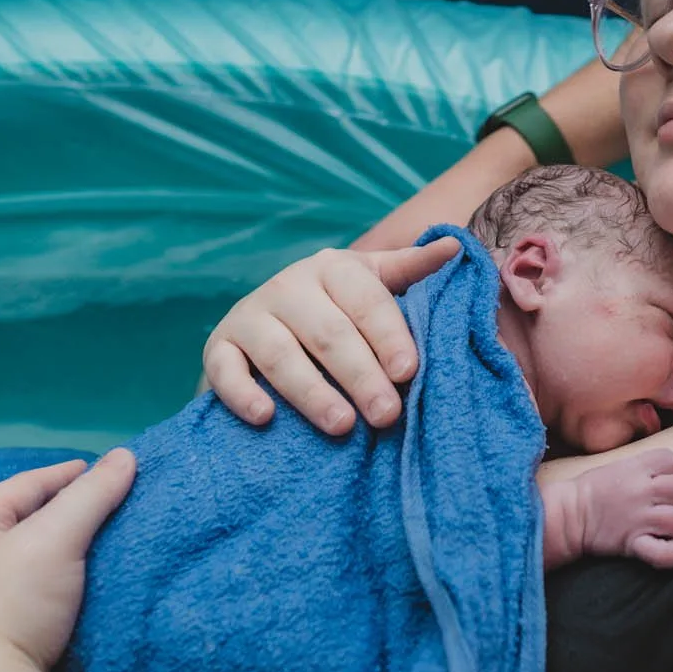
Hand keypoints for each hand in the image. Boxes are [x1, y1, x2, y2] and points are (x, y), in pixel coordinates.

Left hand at [0, 450, 137, 671]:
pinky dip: (36, 591)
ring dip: (43, 556)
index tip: (99, 472)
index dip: (65, 475)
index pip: (24, 485)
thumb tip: (124, 455)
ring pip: (10, 565)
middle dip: (53, 514)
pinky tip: (55, 603)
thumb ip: (92, 495)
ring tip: (82, 556)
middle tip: (96, 511)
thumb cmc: (12, 605)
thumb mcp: (57, 539)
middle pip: (13, 523)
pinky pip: (10, 601)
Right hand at [201, 239, 460, 433]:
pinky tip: (265, 417)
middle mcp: (288, 286)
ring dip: (311, 392)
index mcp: (332, 268)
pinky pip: (225, 370)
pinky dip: (242, 394)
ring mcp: (249, 316)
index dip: (388, 335)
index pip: (365, 299)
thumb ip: (411, 271)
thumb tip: (454, 246)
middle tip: (387, 415)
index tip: (409, 372)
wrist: (267, 327)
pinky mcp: (218, 348)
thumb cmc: (338, 311)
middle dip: (360, 375)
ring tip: (342, 425)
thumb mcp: (373, 285)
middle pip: (327, 332)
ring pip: (279, 354)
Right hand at [570, 447, 672, 567]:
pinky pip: (667, 553)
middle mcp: (642, 490)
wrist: (567, 515)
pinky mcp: (634, 544)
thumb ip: (642, 468)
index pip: (671, 461)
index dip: (667, 472)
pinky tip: (664, 547)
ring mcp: (640, 518)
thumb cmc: (589, 491)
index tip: (654, 481)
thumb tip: (665, 476)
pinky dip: (671, 553)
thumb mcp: (616, 467)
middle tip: (655, 506)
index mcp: (636, 468)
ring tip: (655, 526)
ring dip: (671, 525)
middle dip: (672, 499)